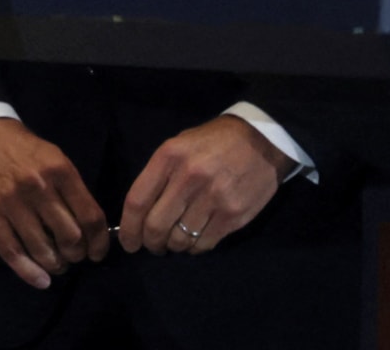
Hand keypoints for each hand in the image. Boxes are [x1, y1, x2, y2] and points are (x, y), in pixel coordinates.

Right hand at [0, 117, 109, 288]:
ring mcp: (11, 203)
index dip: (99, 242)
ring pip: (43, 249)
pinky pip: (13, 252)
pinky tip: (41, 280)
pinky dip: (30, 273)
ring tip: (57, 264)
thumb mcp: (53, 156)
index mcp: (60, 170)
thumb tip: (88, 226)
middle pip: (70, 237)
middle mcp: (38, 187)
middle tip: (74, 256)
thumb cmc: (20, 147)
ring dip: (56, 264)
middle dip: (77, 254)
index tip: (97, 253)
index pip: (90, 217)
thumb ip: (70, 188)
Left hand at [117, 115, 290, 255]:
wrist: (261, 141)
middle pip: (156, 225)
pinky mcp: (234, 215)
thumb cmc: (213, 143)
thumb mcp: (178, 145)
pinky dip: (195, 248)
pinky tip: (195, 241)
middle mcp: (188, 178)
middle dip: (150, 243)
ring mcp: (213, 198)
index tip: (128, 242)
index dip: (128, 228)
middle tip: (152, 246)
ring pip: (180, 239)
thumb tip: (140, 212)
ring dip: (173, 246)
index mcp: (169, 157)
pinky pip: (205, 244)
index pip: (137, 201)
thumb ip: (159, 175)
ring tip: (174, 242)